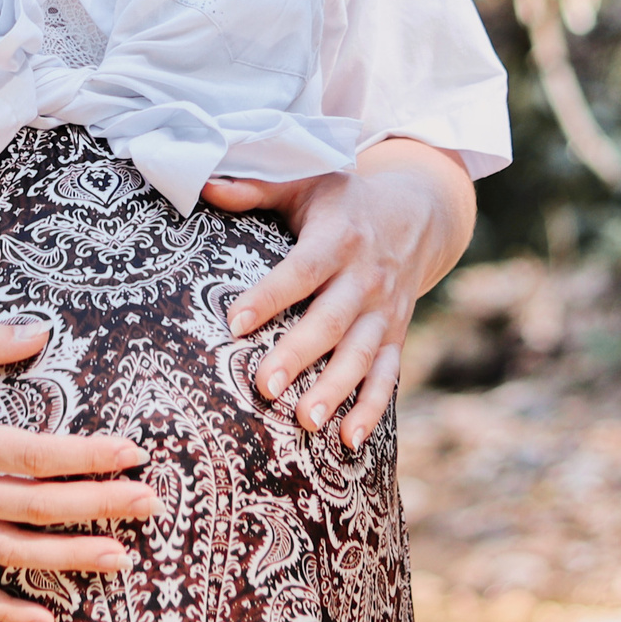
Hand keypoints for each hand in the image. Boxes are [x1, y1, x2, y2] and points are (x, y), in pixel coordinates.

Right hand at [0, 321, 155, 621]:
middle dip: (99, 504)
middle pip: (36, 505)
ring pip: (12, 552)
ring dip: (70, 557)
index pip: (35, 453)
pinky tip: (47, 620)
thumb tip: (41, 330)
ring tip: (120, 556)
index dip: (87, 456)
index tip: (130, 453)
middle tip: (149, 503)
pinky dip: (6, 610)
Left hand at [200, 138, 476, 451]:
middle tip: (264, 387)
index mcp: (339, 237)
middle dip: (299, 355)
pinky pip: (388, 376)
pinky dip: (373, 410)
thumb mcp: (306, 180)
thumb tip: (204, 184)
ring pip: (360, 355)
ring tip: (305, 422)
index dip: (270, 296)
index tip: (235, 323)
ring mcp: (384, 311)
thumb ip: (256, 187)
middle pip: (330, 320)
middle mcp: (365, 277)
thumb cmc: (343, 200)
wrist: (416, 214)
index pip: (301, 270)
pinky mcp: (394, 336)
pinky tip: (350, 441)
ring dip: (335, 390)